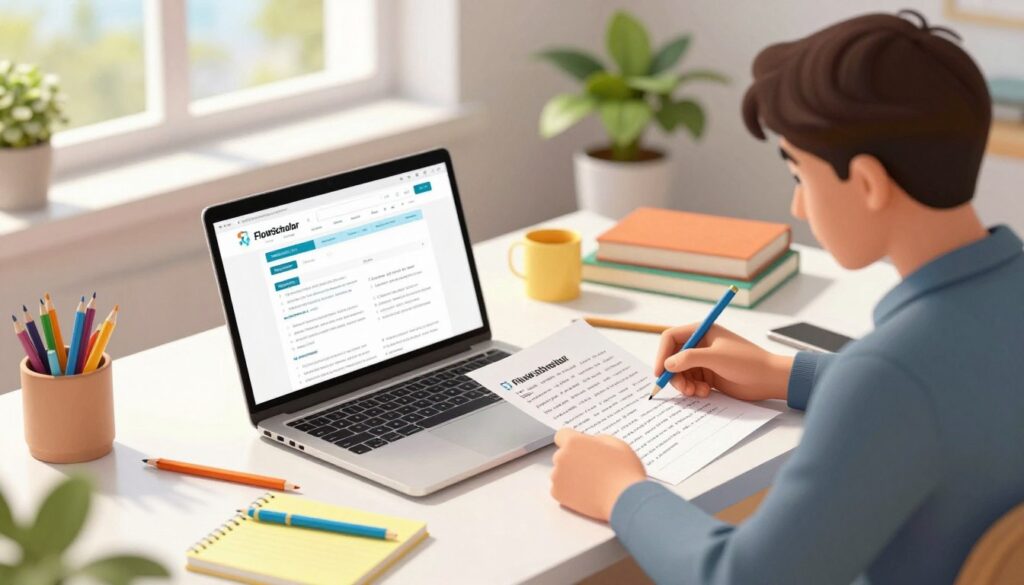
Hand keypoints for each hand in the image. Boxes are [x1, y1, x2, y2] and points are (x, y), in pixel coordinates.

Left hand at [550, 429, 645, 521]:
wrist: (625, 500)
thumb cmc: (624, 473)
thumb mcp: (616, 445)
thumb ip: (598, 439)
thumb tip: (592, 443)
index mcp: (574, 442)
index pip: (562, 435)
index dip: (572, 442)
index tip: (579, 448)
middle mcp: (562, 457)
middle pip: (562, 455)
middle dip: (573, 460)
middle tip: (592, 468)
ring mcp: (557, 476)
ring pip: (561, 472)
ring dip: (571, 476)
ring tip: (592, 483)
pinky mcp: (558, 493)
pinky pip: (561, 488)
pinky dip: (570, 491)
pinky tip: (587, 492)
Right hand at [655, 323, 792, 401]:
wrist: (769, 379)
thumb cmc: (746, 362)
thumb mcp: (715, 357)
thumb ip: (689, 359)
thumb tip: (667, 365)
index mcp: (701, 331)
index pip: (671, 338)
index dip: (662, 354)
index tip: (660, 372)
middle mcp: (700, 344)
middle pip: (673, 358)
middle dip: (674, 374)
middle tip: (682, 389)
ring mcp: (704, 360)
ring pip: (680, 372)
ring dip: (684, 384)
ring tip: (696, 392)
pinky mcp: (709, 375)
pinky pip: (691, 382)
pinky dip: (693, 389)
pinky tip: (705, 392)